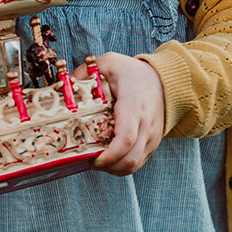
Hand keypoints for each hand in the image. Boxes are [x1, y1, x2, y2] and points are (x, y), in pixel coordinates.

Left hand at [87, 53, 164, 175]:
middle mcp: (146, 125)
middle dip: (106, 166)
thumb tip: (67, 83)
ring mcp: (151, 137)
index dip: (109, 155)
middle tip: (88, 161)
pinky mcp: (152, 144)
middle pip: (129, 159)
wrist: (164, 81)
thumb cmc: (134, 73)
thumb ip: (87, 71)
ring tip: (97, 161)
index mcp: (134, 106)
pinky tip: (108, 160)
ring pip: (134, 165)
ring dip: (113, 169)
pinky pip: (137, 163)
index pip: (126, 139)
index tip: (93, 158)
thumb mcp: (110, 62)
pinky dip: (121, 167)